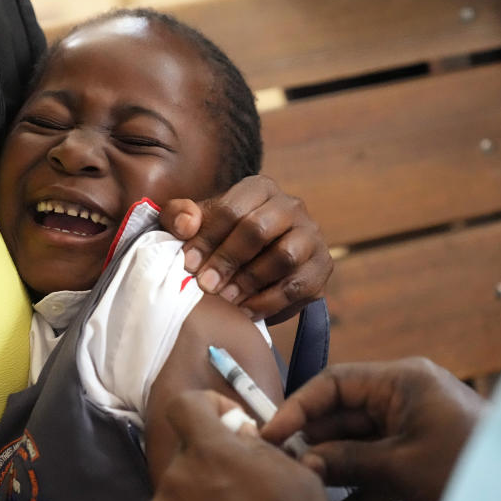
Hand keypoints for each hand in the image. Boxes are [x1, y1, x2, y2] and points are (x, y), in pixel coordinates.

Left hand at [141, 390, 332, 500]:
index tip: (229, 425)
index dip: (206, 407)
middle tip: (240, 491)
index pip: (185, 406)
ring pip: (177, 494)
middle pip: (186, 456)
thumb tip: (240, 435)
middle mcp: (176, 478)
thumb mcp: (297, 477)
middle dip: (210, 466)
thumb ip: (260, 446)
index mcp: (209, 451)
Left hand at [159, 175, 331, 323]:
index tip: (188, 264)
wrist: (252, 265)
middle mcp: (291, 206)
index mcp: (259, 188)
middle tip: (206, 285)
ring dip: (250, 281)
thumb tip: (185, 224)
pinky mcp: (321, 267)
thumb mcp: (195, 224)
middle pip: (258, 229)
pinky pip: (299, 286)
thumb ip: (179, 216)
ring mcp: (311, 236)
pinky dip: (270, 302)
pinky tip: (245, 312)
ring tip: (225, 299)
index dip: (207, 238)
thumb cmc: (218, 239)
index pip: (232, 209)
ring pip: (284, 256)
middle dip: (228, 260)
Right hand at [261, 358, 485, 500]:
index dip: (299, 406)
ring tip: (301, 491)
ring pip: (355, 445)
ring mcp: (410, 430)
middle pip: (341, 414)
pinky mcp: (417, 460)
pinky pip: (377, 469)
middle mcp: (402, 399)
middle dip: (312, 443)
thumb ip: (346, 460)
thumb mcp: (400, 465)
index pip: (335, 383)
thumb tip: (301, 462)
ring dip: (331, 471)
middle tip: (280, 466)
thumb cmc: (464, 467)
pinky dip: (358, 491)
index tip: (271, 432)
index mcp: (401, 381)